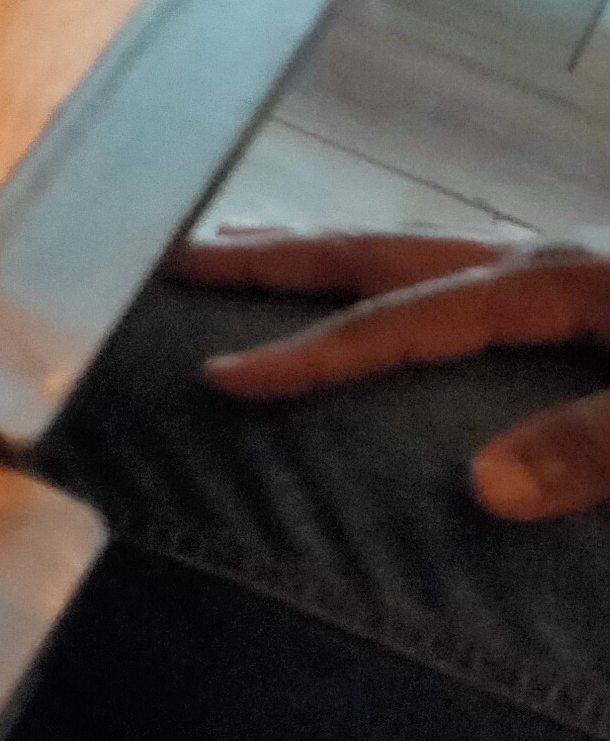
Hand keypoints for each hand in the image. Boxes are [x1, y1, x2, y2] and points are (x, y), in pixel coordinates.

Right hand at [164, 229, 609, 521]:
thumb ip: (594, 443)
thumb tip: (482, 490)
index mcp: (556, 280)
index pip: (400, 321)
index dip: (308, 350)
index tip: (216, 377)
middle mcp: (538, 258)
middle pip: (376, 252)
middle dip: (271, 257)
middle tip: (173, 258)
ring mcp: (561, 262)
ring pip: (411, 250)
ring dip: (321, 254)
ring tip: (243, 254)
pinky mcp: (583, 282)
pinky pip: (450, 268)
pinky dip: (383, 273)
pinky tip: (378, 291)